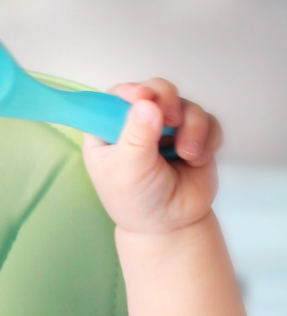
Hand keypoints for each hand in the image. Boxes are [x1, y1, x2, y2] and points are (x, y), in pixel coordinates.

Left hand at [82, 79, 221, 235]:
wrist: (170, 225)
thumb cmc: (136, 201)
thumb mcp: (128, 170)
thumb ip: (136, 136)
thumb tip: (147, 104)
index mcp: (107, 132)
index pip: (115, 98)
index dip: (129, 92)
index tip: (143, 97)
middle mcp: (136, 125)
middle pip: (154, 90)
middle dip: (166, 99)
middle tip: (171, 119)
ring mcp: (167, 129)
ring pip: (185, 105)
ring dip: (191, 126)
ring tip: (185, 154)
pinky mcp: (194, 135)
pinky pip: (208, 120)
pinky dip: (207, 136)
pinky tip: (196, 159)